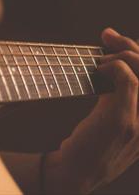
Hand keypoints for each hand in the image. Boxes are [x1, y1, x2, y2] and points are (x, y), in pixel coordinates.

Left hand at [45, 28, 138, 193]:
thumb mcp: (110, 122)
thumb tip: (108, 69)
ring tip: (100, 57)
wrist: (76, 172)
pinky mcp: (123, 119)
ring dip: (121, 56)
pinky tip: (97, 69)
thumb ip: (116, 98)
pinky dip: (113, 67)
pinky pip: (128, 80)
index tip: (116, 41)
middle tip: (109, 36)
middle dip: (130, 47)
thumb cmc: (88, 145)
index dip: (138, 55)